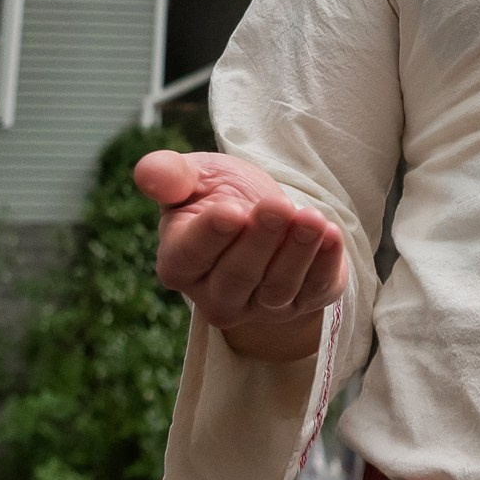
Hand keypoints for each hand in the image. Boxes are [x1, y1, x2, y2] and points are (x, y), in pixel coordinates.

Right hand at [134, 150, 348, 358]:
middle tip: (277, 206)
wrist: (264, 213)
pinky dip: (325, 265)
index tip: (232, 212)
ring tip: (312, 218)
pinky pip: (314, 291)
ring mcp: (259, 306)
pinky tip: (332, 235)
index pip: (189, 256)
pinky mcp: (300, 303)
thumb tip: (147, 173)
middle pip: (237, 276)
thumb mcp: (194, 176)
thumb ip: (169, 174)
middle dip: (260, 240)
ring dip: (297, 253)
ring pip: (277, 287)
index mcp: (179, 263)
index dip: (210, 236)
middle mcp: (215, 295)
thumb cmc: (219, 194)